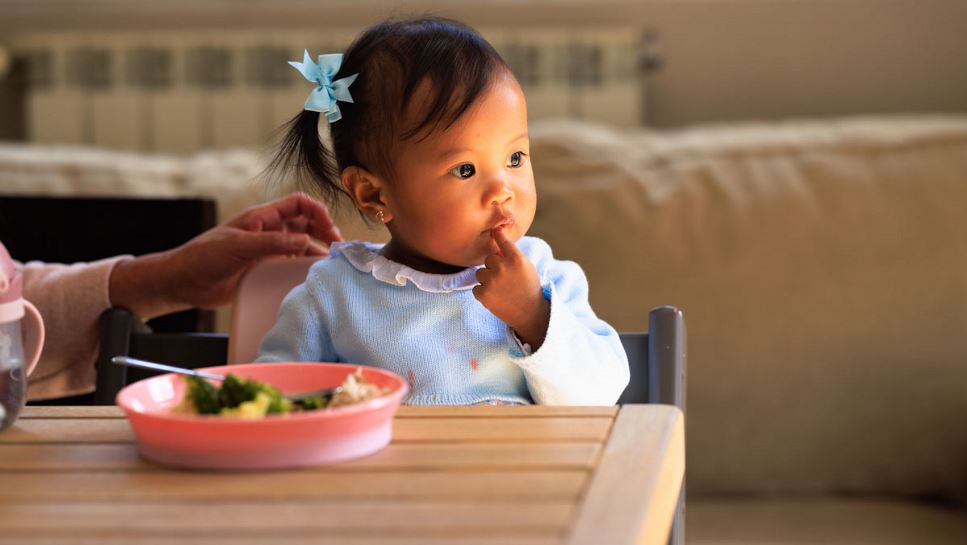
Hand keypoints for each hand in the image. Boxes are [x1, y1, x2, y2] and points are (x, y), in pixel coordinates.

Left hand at [110, 193, 342, 317]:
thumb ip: (273, 244)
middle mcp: (268, 231)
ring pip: (301, 246)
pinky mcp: (265, 270)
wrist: (184, 282)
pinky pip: (291, 265)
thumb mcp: (239, 246)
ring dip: (316, 252)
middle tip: (336, 248)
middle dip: (324, 232)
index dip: (317, 212)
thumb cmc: (203, 256)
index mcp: (262, 217)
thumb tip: (305, 241)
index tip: (329, 229)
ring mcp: (268, 251)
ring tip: (328, 265)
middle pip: (306, 224)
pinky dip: (304, 269)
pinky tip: (310, 276)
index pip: (299, 204)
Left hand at [472, 228, 549, 348]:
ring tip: (501, 290)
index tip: (494, 230)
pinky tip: (496, 297)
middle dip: (494, 267)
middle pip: (488, 259)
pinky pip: (476, 287)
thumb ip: (512, 256)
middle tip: (505, 279)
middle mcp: (503, 267)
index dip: (497, 235)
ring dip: (487, 280)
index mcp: (516, 259)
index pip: (502, 241)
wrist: (529, 312)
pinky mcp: (483, 294)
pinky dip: (483, 293)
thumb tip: (496, 247)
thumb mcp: (527, 267)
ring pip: (480, 273)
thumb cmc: (528, 287)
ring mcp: (492, 281)